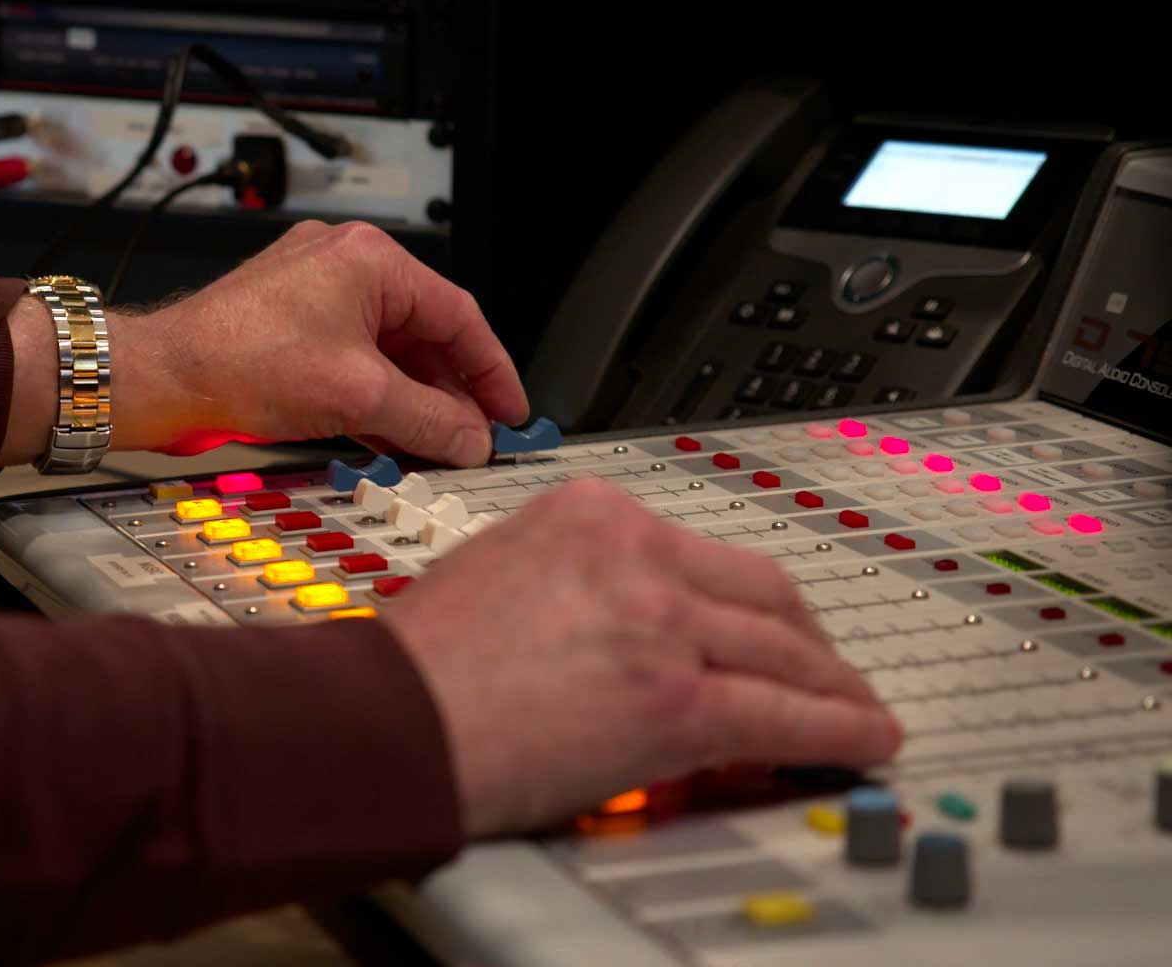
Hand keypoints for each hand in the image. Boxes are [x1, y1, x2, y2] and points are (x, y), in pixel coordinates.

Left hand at [108, 221, 528, 465]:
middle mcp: (343, 263)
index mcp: (370, 260)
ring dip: (413, 398)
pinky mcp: (288, 321)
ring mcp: (313, 290)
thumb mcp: (359, 398)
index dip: (491, 370)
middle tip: (475, 435)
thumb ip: (429, 420)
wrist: (162, 378)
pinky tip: (391, 435)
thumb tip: (470, 438)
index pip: (459, 315)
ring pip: (388, 349)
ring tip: (437, 444)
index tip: (509, 410)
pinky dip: (376, 395)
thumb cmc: (239, 361)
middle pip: (424, 332)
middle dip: (451, 390)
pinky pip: (353, 357)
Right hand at [381, 476, 902, 837]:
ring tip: (855, 710)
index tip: (757, 622)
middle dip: (804, 635)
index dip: (746, 596)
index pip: (700, 548)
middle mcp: (636, 553)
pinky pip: (786, 714)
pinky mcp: (677, 700)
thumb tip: (614, 620)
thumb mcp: (496, 567)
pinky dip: (839, 729)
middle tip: (821, 666)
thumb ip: (570, 575)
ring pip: (786, 649)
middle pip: (761, 588)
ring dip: (834, 684)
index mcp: (590, 512)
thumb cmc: (415, 662)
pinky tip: (863, 739)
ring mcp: (663, 622)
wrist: (389, 719)